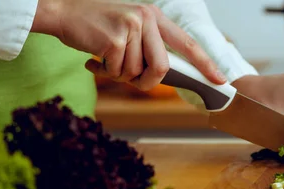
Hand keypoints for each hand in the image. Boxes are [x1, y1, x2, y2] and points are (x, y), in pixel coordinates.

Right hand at [32, 0, 225, 90]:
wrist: (63, 12)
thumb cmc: (98, 26)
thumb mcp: (130, 29)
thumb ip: (150, 47)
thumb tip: (166, 75)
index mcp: (154, 16)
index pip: (187, 43)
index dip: (206, 64)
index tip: (221, 80)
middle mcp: (146, 18)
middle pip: (162, 68)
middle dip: (146, 81)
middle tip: (130, 78)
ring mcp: (130, 27)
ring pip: (136, 73)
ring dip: (119, 75)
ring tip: (105, 59)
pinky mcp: (114, 39)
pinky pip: (117, 72)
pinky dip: (105, 72)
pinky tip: (94, 59)